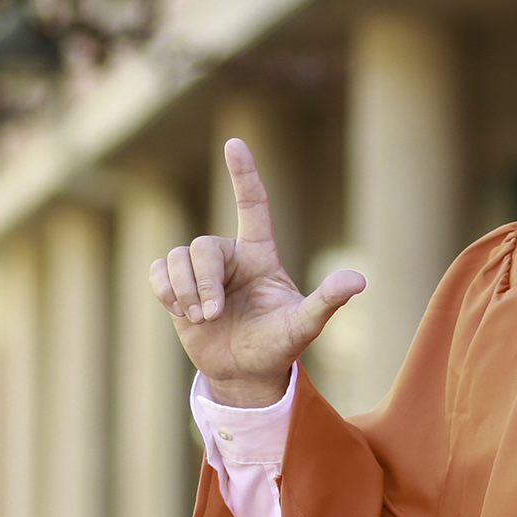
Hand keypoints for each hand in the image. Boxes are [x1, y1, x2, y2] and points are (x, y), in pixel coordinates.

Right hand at [150, 139, 365, 406]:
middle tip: (213, 316)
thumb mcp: (304, 326)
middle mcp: (229, 257)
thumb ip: (327, 301)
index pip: (252, 205)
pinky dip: (166, 292)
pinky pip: (157, 272)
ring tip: (203, 320)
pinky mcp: (176, 286)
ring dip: (185, 292)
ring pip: (176, 258)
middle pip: (202, 246)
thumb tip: (358, 280)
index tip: (234, 144)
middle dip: (203, 283)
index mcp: (260, 255)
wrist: (245, 373)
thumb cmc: (278, 345)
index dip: (243, 174)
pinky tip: (182, 312)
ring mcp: (200, 271)